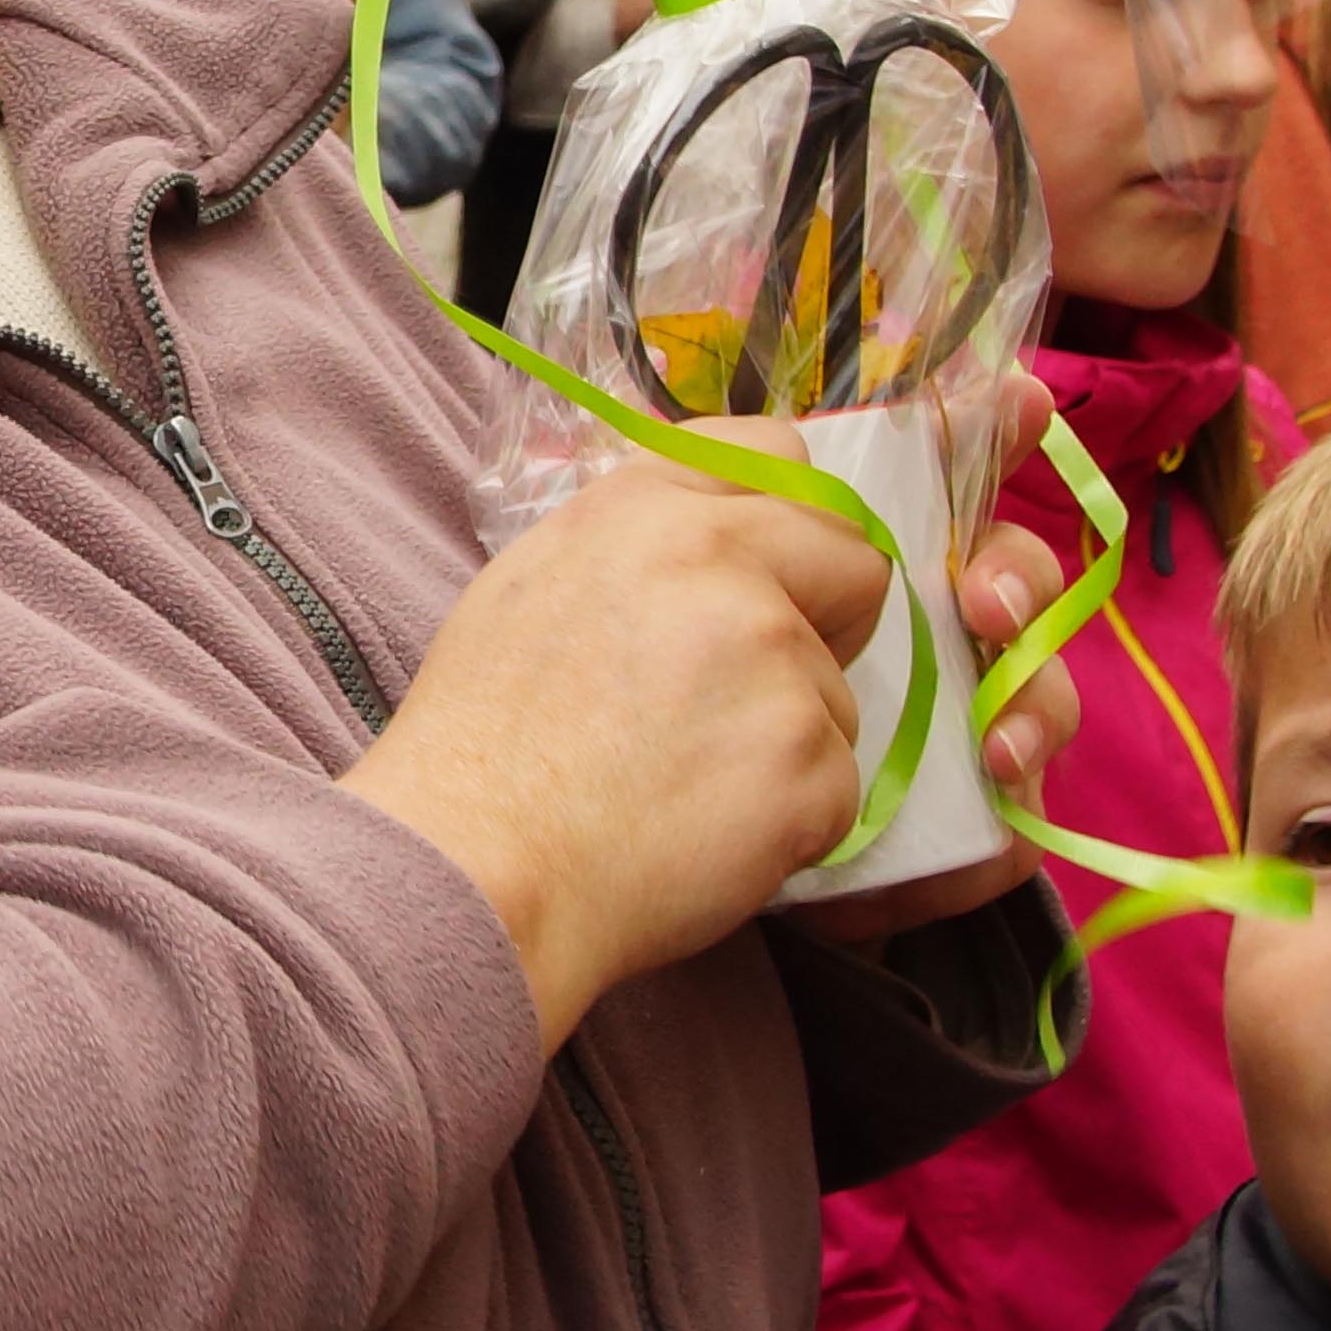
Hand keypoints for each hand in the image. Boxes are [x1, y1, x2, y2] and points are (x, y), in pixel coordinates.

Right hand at [349, 389, 1052, 1043]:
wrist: (477, 871)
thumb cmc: (483, 749)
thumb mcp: (535, 587)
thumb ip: (641, 546)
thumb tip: (723, 546)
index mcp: (645, 508)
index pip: (778, 458)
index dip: (791, 525)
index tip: (777, 578)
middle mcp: (720, 559)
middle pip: (852, 559)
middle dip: (831, 622)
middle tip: (758, 693)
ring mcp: (773, 657)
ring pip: (837, 695)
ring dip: (787, 744)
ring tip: (685, 789)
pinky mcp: (807, 757)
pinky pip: (836, 788)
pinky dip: (789, 825)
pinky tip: (702, 837)